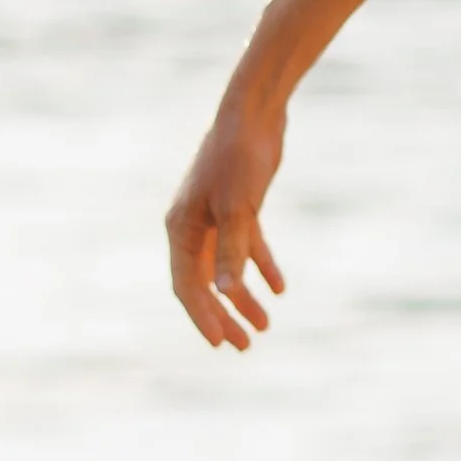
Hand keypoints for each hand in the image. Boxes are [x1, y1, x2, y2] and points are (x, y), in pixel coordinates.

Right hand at [165, 96, 286, 351]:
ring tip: (264, 325)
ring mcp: (216, 217)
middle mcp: (193, 226)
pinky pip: (247, 247)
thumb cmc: (239, 157)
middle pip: (204, 282)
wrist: (255, 114)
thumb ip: (232, 251)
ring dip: (243, 297)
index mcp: (181, 228)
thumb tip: (224, 293)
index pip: (186, 284)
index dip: (202, 316)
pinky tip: (280, 288)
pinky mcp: (240, 207)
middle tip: (244, 346)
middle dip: (223, 315)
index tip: (220, 343)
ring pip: (226, 268)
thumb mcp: (238, 208)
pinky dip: (260, 266)